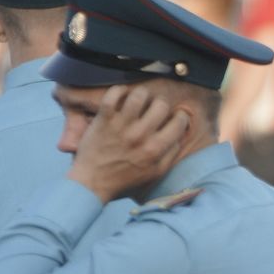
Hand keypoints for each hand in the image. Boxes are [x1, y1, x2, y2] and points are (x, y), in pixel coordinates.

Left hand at [66, 85, 191, 203]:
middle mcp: (140, 135)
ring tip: (139, 101)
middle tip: (155, 109)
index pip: (179, 122)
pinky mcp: (104, 120)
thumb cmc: (125, 179)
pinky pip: (113, 95)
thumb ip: (171, 154)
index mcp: (155, 149)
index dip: (180, 117)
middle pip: (161, 104)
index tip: (175, 118)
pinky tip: (122, 96)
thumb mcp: (155, 173)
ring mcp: (121, 126)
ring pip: (139, 95)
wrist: (93, 182)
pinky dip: (119, 91)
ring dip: (142, 95)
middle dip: (161, 105)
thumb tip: (179, 135)